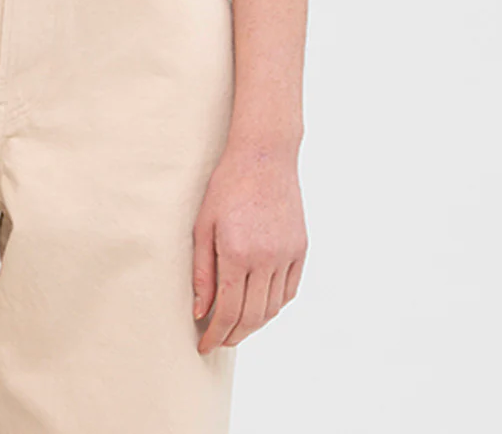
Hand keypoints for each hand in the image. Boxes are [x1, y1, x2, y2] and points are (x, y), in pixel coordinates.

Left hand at [191, 141, 307, 352]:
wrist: (264, 155)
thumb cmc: (226, 185)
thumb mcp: (203, 225)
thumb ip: (202, 271)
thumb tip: (201, 312)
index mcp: (236, 253)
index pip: (227, 311)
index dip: (215, 334)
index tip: (204, 345)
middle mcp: (265, 258)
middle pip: (252, 317)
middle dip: (233, 335)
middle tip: (218, 341)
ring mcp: (286, 254)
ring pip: (272, 308)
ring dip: (254, 324)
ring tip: (236, 326)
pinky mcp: (300, 249)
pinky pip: (289, 291)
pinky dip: (274, 305)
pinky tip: (259, 306)